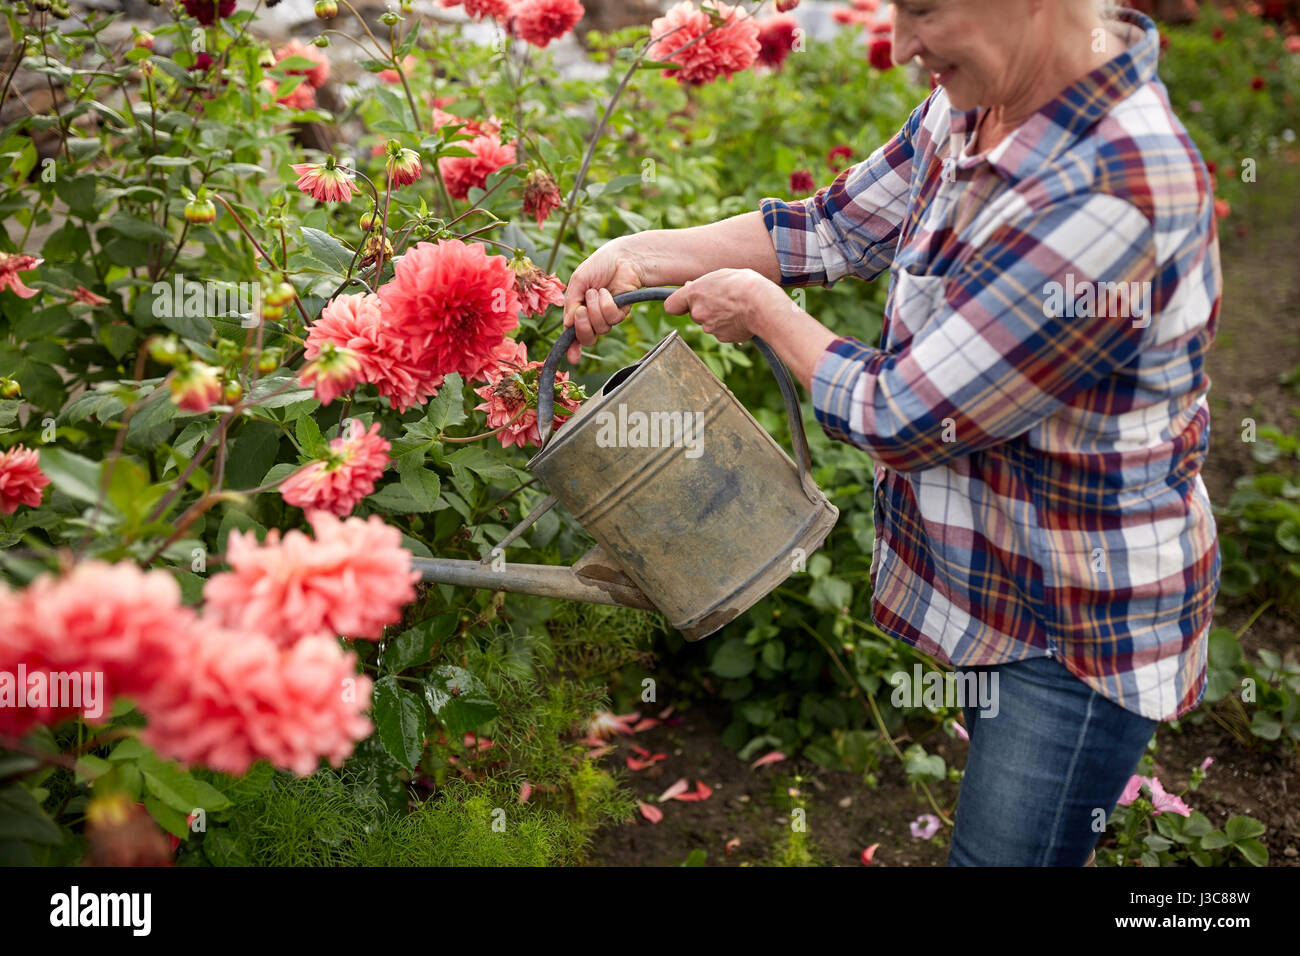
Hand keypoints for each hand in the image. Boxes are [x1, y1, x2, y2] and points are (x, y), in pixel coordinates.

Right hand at [562, 238, 650, 364]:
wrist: (620, 257)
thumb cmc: (598, 266)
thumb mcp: (577, 282)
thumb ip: (570, 303)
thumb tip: (567, 326)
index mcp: (578, 311)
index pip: (573, 334)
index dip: (572, 349)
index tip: (572, 359)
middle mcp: (593, 317)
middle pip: (587, 338)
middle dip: (583, 327)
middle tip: (582, 310)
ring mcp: (607, 317)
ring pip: (600, 328)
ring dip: (595, 308)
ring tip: (597, 291)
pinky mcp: (622, 313)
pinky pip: (612, 318)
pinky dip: (607, 304)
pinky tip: (608, 292)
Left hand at [662, 268, 783, 343]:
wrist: (764, 305)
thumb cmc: (745, 284)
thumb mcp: (721, 274)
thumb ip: (703, 284)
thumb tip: (691, 287)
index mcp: (694, 294)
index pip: (671, 306)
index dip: (678, 304)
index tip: (685, 302)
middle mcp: (698, 313)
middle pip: (694, 313)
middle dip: (705, 307)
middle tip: (723, 298)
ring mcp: (710, 328)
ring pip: (709, 323)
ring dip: (719, 317)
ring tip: (737, 306)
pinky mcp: (723, 338)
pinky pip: (723, 331)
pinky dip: (730, 326)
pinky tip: (742, 317)